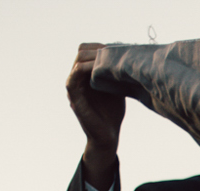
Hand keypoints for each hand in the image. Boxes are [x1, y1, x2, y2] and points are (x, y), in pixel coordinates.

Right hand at [66, 42, 124, 186]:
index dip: (99, 47)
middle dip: (97, 50)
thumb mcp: (116, 87)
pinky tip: (101, 70)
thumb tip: (126, 56)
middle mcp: (76, 79)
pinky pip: (73, 78)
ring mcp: (73, 88)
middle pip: (81, 53)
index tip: (116, 47)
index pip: (86, 51)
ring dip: (93, 58)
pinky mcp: (73, 98)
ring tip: (109, 59)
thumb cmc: (112, 113)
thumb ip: (114, 73)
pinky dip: (85, 70)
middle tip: (114, 52)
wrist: (109, 136)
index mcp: (84, 76)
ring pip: (77, 62)